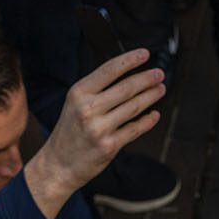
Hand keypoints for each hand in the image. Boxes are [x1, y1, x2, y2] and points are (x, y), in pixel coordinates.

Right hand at [24, 50, 165, 218]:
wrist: (58, 164)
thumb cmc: (70, 130)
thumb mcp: (75, 103)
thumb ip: (96, 89)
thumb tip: (127, 72)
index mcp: (79, 93)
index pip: (109, 70)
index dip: (130, 60)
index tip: (145, 54)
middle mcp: (88, 109)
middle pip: (126, 88)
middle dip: (146, 78)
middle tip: (159, 73)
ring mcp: (99, 128)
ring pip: (133, 107)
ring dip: (151, 96)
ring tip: (160, 89)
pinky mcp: (109, 146)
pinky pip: (134, 129)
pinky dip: (147, 121)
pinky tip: (154, 114)